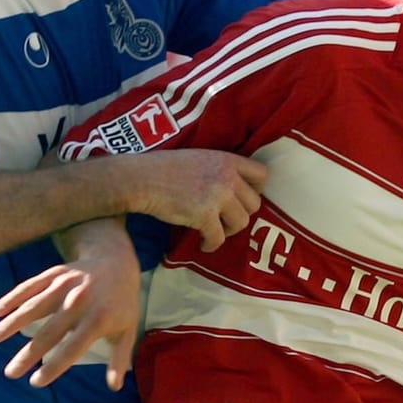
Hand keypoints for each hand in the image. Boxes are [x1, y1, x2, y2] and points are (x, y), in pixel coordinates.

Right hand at [0, 225, 141, 389]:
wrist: (117, 261)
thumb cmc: (122, 303)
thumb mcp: (128, 330)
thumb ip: (120, 358)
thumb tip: (114, 387)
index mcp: (98, 319)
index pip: (72, 348)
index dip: (53, 367)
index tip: (35, 382)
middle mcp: (79, 302)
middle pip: (48, 333)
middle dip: (27, 354)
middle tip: (10, 373)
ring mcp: (65, 286)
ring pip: (33, 307)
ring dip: (11, 324)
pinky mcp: (54, 274)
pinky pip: (30, 286)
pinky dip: (12, 298)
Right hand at [128, 149, 267, 251]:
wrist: (141, 179)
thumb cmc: (164, 168)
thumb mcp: (199, 158)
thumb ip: (220, 170)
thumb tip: (235, 189)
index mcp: (227, 160)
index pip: (262, 174)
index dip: (256, 190)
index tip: (243, 198)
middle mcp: (227, 177)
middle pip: (254, 204)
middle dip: (241, 214)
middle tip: (226, 219)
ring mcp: (218, 196)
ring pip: (241, 223)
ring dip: (229, 230)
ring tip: (215, 231)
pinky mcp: (204, 216)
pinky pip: (219, 238)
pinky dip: (212, 244)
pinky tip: (204, 244)